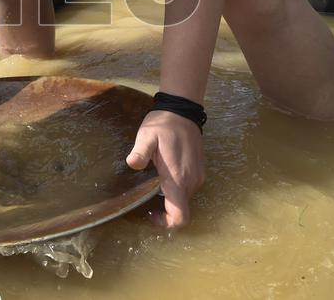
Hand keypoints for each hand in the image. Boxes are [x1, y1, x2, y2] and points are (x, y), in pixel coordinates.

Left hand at [126, 110, 204, 227]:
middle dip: (164, 208)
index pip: (179, 216)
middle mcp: (191, 182)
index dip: (166, 222)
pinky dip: (177, 188)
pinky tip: (164, 174)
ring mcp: (198, 176)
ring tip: (153, 183)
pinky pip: (189, 188)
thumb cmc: (163, 125)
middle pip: (181, 209)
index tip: (151, 212)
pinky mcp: (200, 170)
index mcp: (177, 178)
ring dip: (170, 197)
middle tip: (145, 195)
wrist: (182, 110)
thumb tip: (132, 164)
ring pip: (185, 198)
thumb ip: (140, 152)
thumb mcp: (147, 137)